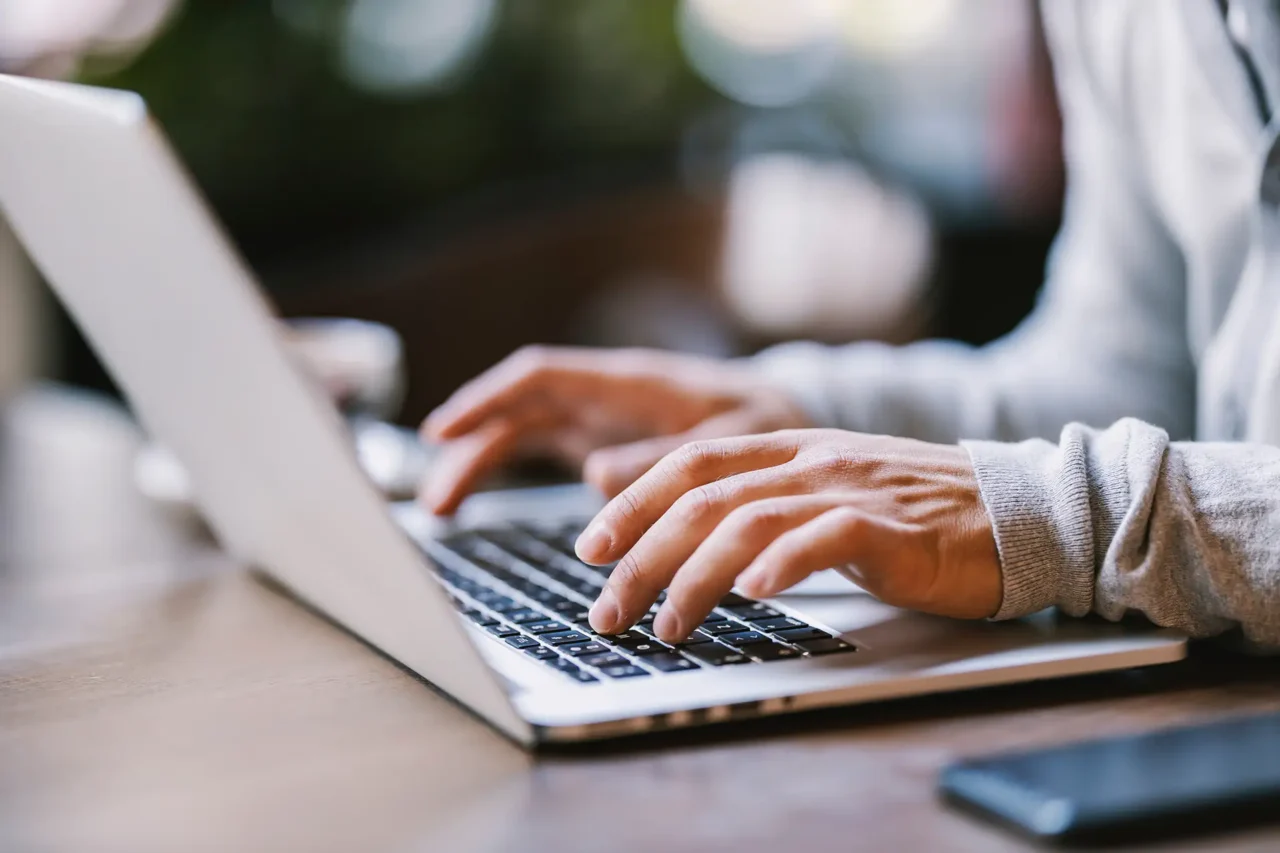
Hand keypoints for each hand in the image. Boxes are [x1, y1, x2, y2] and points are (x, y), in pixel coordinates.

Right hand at [420, 346, 808, 513]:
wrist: (788, 425)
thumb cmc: (766, 424)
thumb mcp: (733, 442)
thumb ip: (666, 458)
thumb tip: (595, 476)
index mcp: (631, 381)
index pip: (543, 376)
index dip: (488, 397)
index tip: (444, 429)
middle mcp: (604, 396)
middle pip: (518, 408)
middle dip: (470, 442)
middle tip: (435, 498)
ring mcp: (598, 418)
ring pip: (520, 431)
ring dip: (477, 463)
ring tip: (442, 510)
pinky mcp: (601, 443)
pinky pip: (540, 451)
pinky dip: (504, 472)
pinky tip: (476, 504)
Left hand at [575, 429, 1002, 642]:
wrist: (1015, 509)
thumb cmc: (916, 514)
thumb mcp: (828, 494)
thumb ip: (765, 504)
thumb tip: (691, 543)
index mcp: (789, 447)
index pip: (689, 463)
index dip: (632, 501)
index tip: (590, 548)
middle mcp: (810, 459)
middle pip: (702, 497)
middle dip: (642, 555)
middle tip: (607, 610)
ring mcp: (849, 487)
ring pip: (748, 520)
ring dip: (695, 576)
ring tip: (666, 626)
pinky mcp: (891, 525)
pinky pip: (825, 537)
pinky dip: (782, 564)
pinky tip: (752, 596)